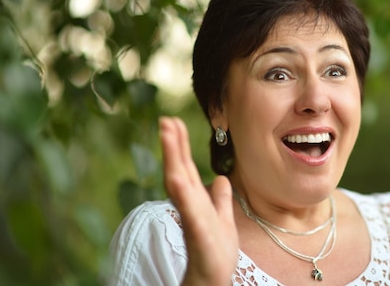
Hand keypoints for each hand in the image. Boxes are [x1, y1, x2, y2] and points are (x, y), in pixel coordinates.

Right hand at [160, 117, 238, 285]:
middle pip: (179, 167)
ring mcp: (191, 215)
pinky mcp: (197, 230)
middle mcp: (189, 204)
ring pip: (178, 181)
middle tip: (166, 118)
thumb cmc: (215, 252)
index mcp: (195, 199)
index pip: (186, 166)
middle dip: (173, 143)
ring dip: (172, 157)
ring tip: (166, 133)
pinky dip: (181, 190)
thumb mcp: (223, 218)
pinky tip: (175, 174)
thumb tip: (220, 179)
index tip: (174, 121)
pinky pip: (188, 207)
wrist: (213, 278)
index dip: (180, 145)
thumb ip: (220, 199)